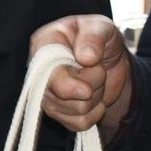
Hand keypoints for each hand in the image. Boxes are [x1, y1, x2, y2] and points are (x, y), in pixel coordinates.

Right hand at [33, 16, 132, 140]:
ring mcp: (47, 94)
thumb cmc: (100, 39)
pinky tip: (95, 98)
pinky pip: (78, 123)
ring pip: (75, 110)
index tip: (87, 84)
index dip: (66, 83)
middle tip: (99, 69)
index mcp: (44, 44)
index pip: (45, 73)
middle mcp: (40, 72)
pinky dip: (94, 114)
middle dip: (91, 85)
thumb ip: (94, 35)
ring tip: (97, 80)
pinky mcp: (58, 112)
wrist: (111, 61)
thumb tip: (85, 57)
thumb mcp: (102, 27)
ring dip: (96, 97)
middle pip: (62, 95)